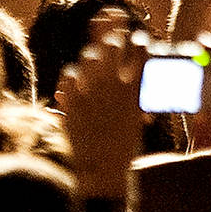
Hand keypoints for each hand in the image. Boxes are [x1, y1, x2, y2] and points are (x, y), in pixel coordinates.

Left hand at [54, 23, 143, 194]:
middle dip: (113, 42)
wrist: (102, 171)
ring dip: (91, 59)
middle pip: (112, 44)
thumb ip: (137, 97)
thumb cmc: (124, 148)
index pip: (141, 50)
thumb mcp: (136, 119)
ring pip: (89, 56)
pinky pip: (69, 76)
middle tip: (112, 46)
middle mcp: (114, 85)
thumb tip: (138, 83)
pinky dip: (71, 79)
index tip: (138, 40)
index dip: (140, 41)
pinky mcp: (72, 100)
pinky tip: (73, 85)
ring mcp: (91, 91)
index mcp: (135, 90)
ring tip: (91, 67)